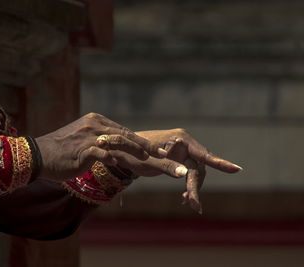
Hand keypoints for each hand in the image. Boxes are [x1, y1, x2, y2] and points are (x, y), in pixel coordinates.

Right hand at [34, 113, 183, 181]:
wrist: (38, 156)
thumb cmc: (60, 152)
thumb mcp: (81, 142)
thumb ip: (98, 142)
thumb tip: (111, 150)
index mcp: (96, 121)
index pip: (124, 132)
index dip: (143, 143)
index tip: (159, 151)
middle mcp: (96, 125)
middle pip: (129, 136)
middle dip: (152, 149)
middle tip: (171, 158)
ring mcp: (91, 136)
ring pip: (124, 144)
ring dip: (145, 155)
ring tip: (162, 163)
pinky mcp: (85, 149)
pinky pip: (107, 154)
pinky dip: (121, 160)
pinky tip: (136, 168)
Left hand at [118, 129, 240, 213]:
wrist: (122, 150)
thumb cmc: (133, 153)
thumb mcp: (150, 162)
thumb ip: (168, 167)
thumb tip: (186, 174)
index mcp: (180, 138)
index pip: (203, 154)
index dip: (220, 163)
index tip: (236, 170)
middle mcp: (184, 142)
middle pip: (199, 167)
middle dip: (196, 186)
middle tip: (195, 206)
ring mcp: (182, 150)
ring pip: (195, 171)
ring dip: (193, 188)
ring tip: (189, 204)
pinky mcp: (179, 157)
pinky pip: (189, 172)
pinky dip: (188, 185)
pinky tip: (185, 198)